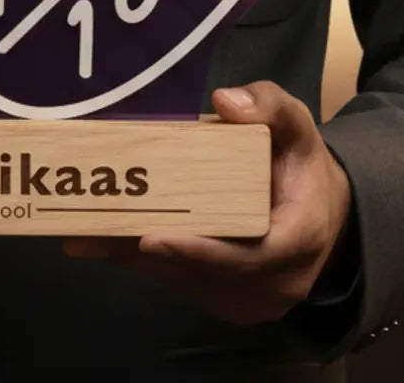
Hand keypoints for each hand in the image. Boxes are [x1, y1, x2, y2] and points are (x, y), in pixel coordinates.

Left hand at [64, 81, 352, 324]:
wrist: (322, 215)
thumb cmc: (299, 162)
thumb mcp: (296, 123)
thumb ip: (268, 106)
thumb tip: (225, 102)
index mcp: (299, 237)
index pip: (250, 255)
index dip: (200, 250)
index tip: (152, 235)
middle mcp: (276, 281)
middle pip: (203, 270)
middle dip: (146, 251)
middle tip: (90, 230)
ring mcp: (250, 298)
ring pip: (185, 280)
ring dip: (134, 259)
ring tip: (81, 234)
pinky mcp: (227, 301)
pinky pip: (182, 283)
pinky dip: (143, 263)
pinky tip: (101, 243)